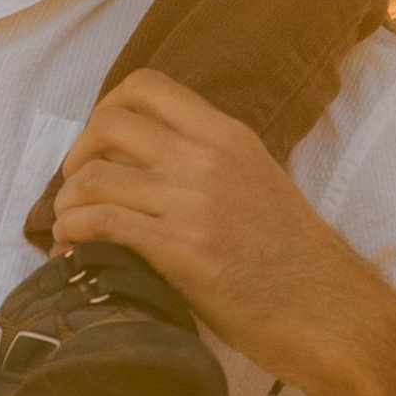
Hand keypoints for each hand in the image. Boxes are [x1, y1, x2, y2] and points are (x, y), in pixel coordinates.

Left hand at [40, 72, 395, 395]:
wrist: (329, 309)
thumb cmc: (292, 255)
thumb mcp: (257, 180)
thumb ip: (208, 161)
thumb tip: (144, 160)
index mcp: (227, 135)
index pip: (146, 86)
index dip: (105, 107)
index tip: (100, 146)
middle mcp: (208, 158)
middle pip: (109, 123)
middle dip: (77, 154)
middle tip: (78, 188)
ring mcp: (195, 203)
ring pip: (94, 177)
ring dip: (66, 203)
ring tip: (69, 227)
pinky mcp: (184, 251)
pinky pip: (103, 224)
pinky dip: (74, 234)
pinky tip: (74, 251)